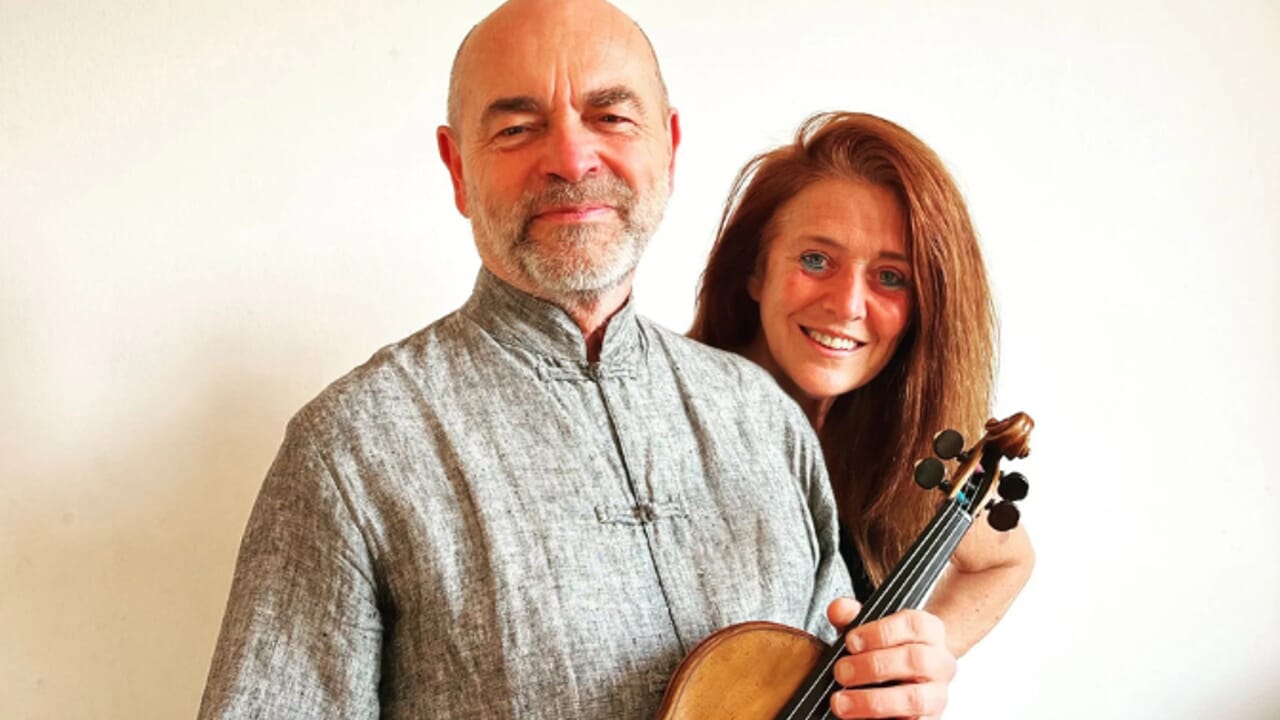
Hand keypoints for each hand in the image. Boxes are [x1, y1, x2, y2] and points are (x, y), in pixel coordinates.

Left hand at [824, 598, 955, 718]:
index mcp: (929, 631)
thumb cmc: (886, 649)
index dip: (880, 632)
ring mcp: (937, 694)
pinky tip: (862, 719)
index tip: (851, 641)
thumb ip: (851, 616)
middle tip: (841, 672)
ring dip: (874, 701)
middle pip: (915, 660)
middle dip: (873, 666)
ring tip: (842, 702)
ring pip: (914, 698)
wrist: (910, 677)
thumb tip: (838, 609)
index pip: (914, 625)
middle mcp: (940, 662)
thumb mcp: (868, 628)